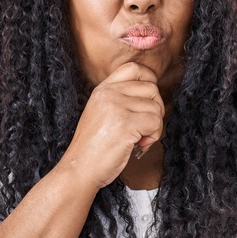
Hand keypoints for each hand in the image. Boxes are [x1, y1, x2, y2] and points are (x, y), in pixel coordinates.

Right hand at [59, 62, 164, 190]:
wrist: (80, 169)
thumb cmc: (94, 147)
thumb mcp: (103, 113)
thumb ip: (121, 100)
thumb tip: (154, 97)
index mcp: (102, 90)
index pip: (133, 68)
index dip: (149, 80)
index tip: (149, 100)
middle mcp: (108, 93)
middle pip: (151, 88)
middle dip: (156, 109)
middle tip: (145, 128)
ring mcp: (116, 107)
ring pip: (156, 107)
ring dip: (155, 127)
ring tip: (140, 139)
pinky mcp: (125, 123)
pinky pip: (155, 122)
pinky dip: (154, 136)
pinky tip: (140, 145)